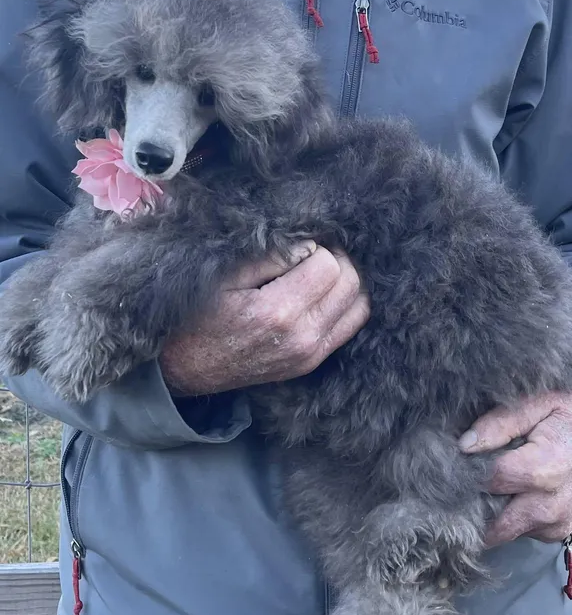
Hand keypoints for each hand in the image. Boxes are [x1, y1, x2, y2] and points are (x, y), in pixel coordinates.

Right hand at [160, 242, 369, 395]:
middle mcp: (303, 337)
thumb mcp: (225, 277)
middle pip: (350, 283)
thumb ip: (271, 257)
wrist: (186, 369)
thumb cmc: (200, 317)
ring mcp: (311, 354)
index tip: (297, 248)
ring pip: (359, 305)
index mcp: (279, 312)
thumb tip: (308, 245)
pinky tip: (323, 295)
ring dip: (346, 283)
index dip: (316, 248)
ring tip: (320, 274)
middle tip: (311, 256)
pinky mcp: (311, 363)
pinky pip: (350, 326)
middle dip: (336, 261)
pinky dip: (346, 305)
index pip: (328, 265)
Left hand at [459, 393, 571, 545]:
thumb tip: (466, 444)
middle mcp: (552, 504)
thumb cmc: (570, 419)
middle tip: (457, 483)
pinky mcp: (556, 532)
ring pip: (503, 530)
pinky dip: (508, 516)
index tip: (453, 462)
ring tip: (482, 485)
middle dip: (471, 504)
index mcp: (547, 467)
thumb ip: (504, 421)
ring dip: (488, 513)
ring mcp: (555, 523)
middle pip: (492, 518)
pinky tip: (508, 493)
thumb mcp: (543, 403)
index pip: (491, 479)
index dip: (467, 470)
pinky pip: (520, 531)